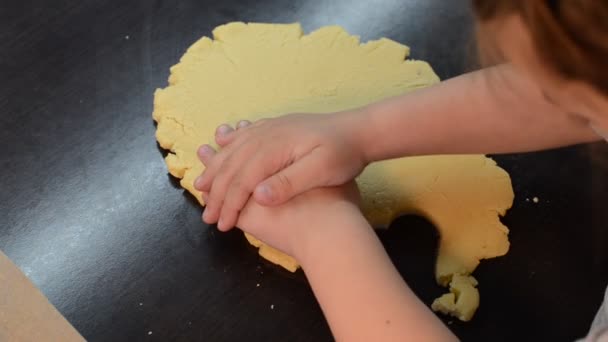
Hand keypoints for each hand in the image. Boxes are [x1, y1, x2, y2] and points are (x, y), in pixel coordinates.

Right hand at [194, 110, 368, 230]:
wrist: (359, 129)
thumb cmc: (343, 154)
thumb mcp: (320, 171)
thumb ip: (289, 182)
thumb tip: (257, 196)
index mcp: (273, 148)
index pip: (242, 180)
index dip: (229, 204)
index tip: (221, 225)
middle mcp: (266, 135)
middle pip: (232, 166)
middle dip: (216, 192)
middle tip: (206, 216)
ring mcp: (270, 128)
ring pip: (233, 149)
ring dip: (215, 168)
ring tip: (200, 185)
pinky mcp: (276, 126)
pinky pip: (244, 134)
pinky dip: (228, 142)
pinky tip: (221, 142)